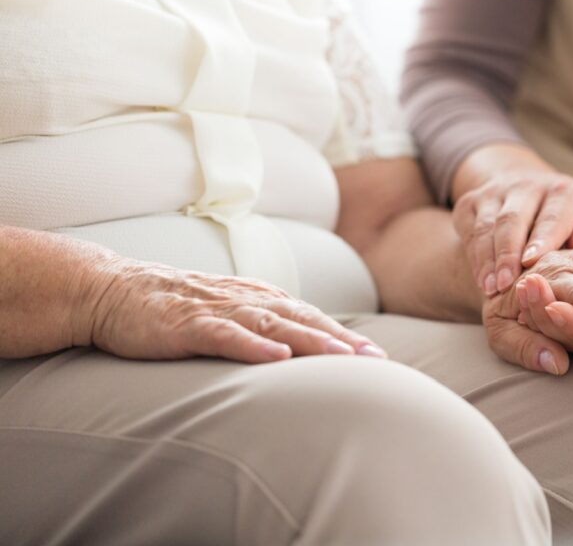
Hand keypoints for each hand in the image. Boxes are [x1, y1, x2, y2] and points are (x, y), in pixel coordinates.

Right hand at [85, 256, 385, 362]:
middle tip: (375, 359)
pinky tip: (276, 358)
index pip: (310, 318)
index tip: (378, 357)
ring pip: (272, 325)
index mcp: (258, 299)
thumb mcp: (227, 314)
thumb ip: (262, 325)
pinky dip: (251, 346)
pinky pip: (224, 335)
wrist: (115, 291)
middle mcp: (245, 300)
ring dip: (309, 340)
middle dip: (341, 340)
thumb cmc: (176, 307)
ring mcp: (217, 310)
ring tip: (342, 357)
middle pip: (302, 319)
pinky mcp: (187, 325)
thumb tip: (301, 347)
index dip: (344, 336)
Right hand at [454, 170, 572, 296]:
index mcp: (564, 191)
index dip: (542, 238)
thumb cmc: (568, 221)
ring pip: (487, 226)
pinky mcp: (470, 202)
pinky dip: (475, 258)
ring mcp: (495, 193)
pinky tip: (483, 281)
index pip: (552, 215)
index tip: (532, 262)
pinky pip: (470, 231)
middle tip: (506, 285)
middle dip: (508, 253)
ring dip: (488, 259)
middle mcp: (528, 186)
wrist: (526, 192)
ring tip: (491, 289)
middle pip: (513, 219)